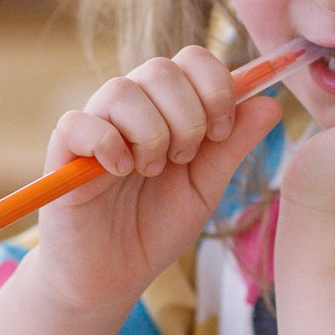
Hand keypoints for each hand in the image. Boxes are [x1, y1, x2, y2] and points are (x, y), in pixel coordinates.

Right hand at [23, 46, 281, 314]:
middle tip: (185, 158)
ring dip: (151, 133)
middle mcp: (132, 108)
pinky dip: (109, 145)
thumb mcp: (206, 187)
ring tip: (151, 171)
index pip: (193, 60)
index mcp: (169, 109)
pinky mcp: (63, 152)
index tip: (221, 132)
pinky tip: (120, 172)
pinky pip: (80, 122)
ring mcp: (96, 126)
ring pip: (123, 91)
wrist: (112, 275)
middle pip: (161, 69)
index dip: (216, 87)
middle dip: (188, 115)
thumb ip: (233, 145)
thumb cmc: (156, 228)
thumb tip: (271, 103)